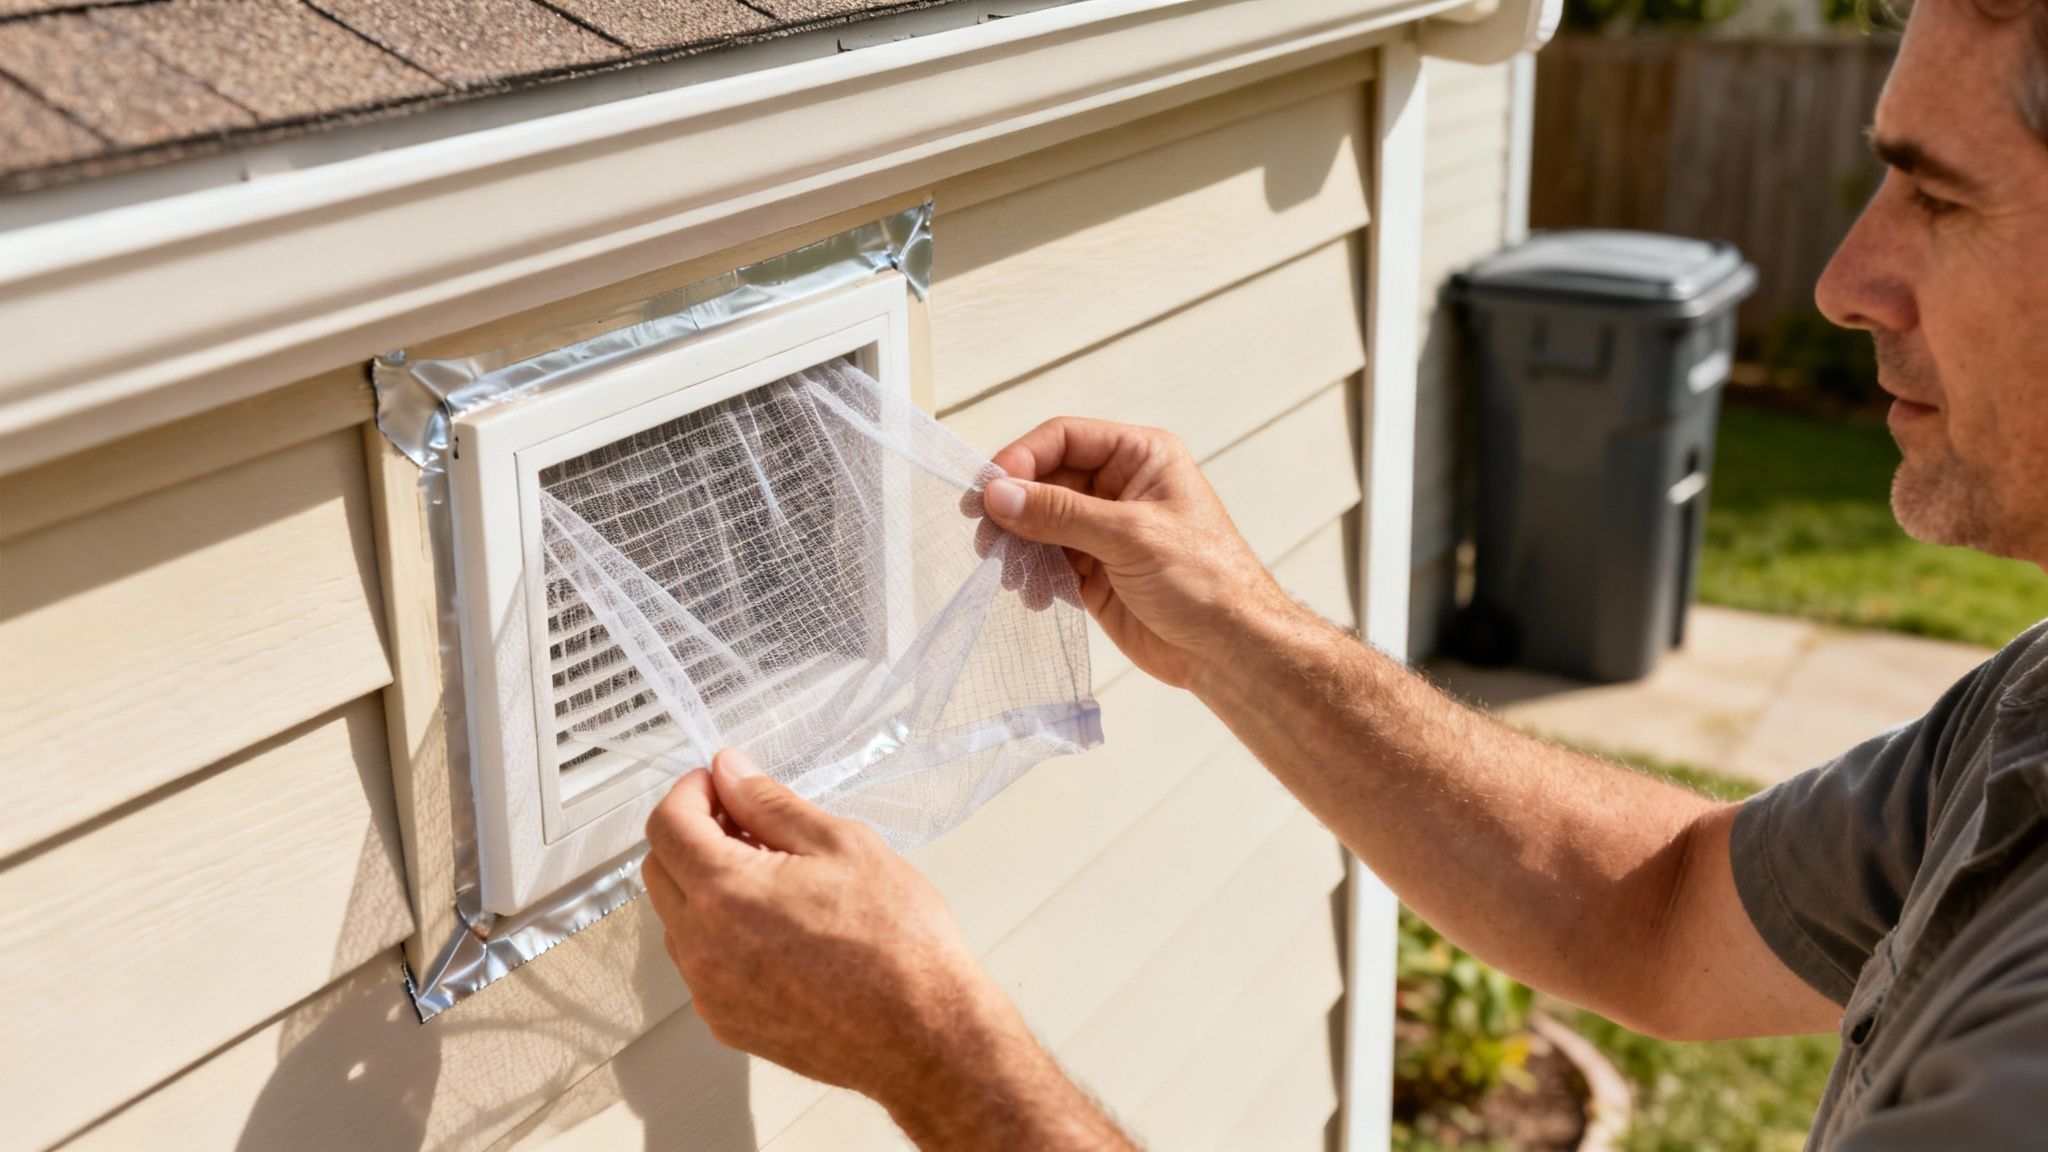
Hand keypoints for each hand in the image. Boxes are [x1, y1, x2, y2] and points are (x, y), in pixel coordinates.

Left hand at [641, 750, 1082, 1142]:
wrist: (923, 1033)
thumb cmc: (897, 943)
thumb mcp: (841, 844)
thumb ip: (770, 803)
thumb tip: (731, 773)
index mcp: (725, 892)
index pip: (666, 824)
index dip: (690, 791)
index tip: (718, 785)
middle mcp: (702, 947)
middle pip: (659, 871)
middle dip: (692, 835)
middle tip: (748, 826)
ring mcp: (711, 992)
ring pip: (679, 919)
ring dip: (707, 887)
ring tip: (776, 881)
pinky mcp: (727, 1023)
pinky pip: (703, 965)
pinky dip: (724, 936)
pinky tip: (780, 929)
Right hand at [979, 417, 1287, 688]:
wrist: (1230, 651)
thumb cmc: (1205, 581)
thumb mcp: (1130, 536)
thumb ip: (1060, 513)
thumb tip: (999, 494)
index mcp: (1141, 457)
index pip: (1065, 439)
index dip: (1023, 458)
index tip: (990, 489)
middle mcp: (1120, 487)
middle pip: (1046, 480)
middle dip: (1013, 506)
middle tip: (985, 534)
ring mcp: (1105, 531)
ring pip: (1041, 522)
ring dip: (1018, 544)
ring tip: (1007, 570)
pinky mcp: (1095, 572)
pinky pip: (1048, 560)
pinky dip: (1032, 574)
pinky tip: (1033, 594)